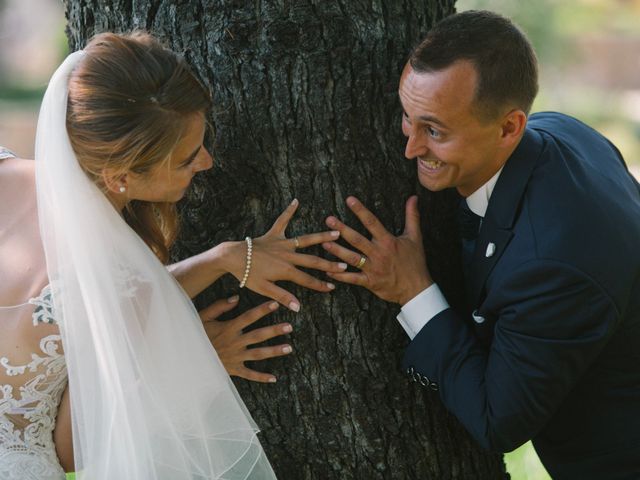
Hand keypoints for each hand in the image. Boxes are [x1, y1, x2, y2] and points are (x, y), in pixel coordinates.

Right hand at [199, 296, 292, 382]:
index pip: (248, 317)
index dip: (262, 310)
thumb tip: (236, 297)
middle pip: (258, 335)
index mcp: (228, 328)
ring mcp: (235, 357)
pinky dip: (261, 377)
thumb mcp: (202, 318)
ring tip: (289, 348)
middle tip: (290, 326)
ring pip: (258, 354)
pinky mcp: (233, 369)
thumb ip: (219, 307)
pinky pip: (249, 374)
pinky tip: (274, 378)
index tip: (275, 303)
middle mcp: (235, 342)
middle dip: (274, 330)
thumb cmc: (195, 336)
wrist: (187, 359)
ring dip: (274, 351)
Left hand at [223, 199, 347, 311]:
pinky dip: (288, 211)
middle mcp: (287, 255)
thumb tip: (298, 307)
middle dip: (329, 264)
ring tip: (335, 233)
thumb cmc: (247, 274)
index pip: (307, 279)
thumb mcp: (264, 289)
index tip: (333, 287)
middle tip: (344, 264)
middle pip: (312, 260)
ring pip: (305, 239)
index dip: (320, 284)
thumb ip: (282, 297)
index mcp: (286, 270)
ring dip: (321, 236)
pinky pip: (282, 221)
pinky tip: (296, 201)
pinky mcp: (272, 234)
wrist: (232, 257)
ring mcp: (281, 243)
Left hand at [322, 195, 432, 304]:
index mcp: (388, 241)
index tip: (349, 199)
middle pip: (357, 239)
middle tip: (329, 220)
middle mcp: (379, 254)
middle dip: (342, 229)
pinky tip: (327, 271)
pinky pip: (352, 279)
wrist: (417, 289)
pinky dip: (340, 275)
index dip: (360, 210)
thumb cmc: (415, 261)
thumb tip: (413, 197)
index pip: (372, 222)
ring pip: (352, 258)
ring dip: (337, 251)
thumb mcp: (415, 237)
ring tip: (324, 243)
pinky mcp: (370, 282)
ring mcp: (373, 269)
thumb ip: (412, 216)